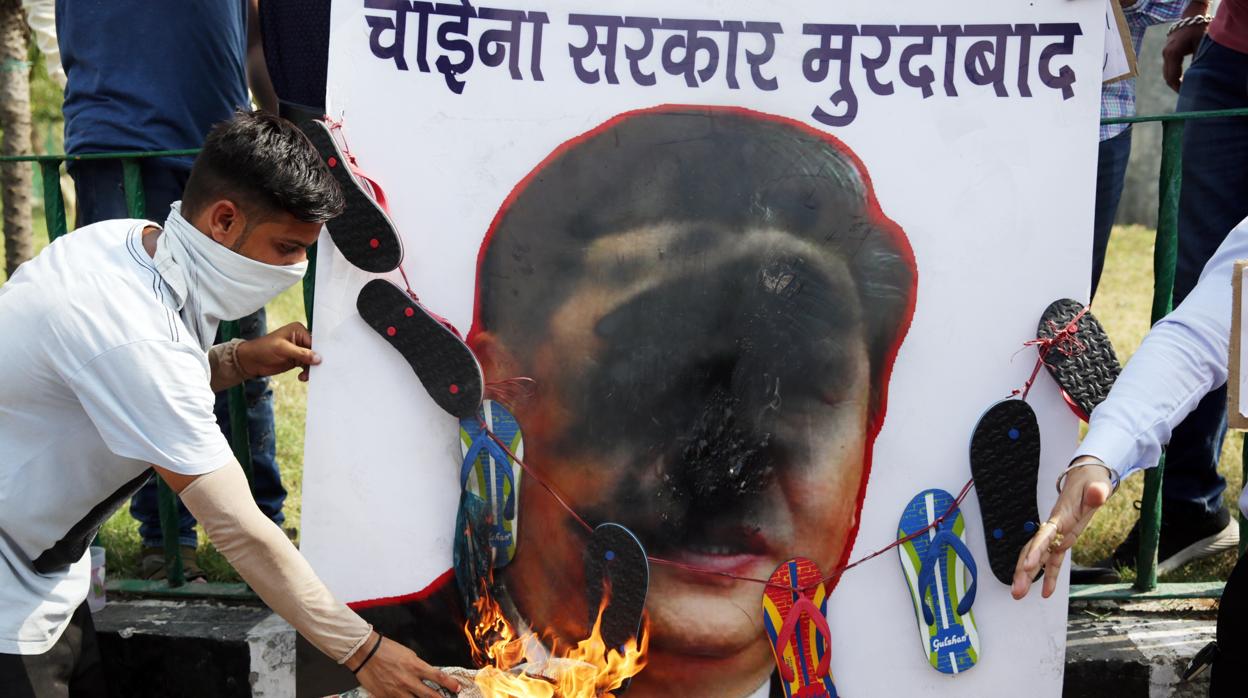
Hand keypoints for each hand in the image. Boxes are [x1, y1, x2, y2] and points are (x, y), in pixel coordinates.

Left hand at [235, 322, 320, 380]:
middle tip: (315, 372)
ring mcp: (299, 350)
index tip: (323, 362)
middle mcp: (301, 339)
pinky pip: (307, 367)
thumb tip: (318, 358)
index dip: (320, 352)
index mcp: (298, 330)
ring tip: (305, 376)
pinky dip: (306, 373)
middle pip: (316, 351)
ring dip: (310, 370)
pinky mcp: (297, 360)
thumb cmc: (264, 349)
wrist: (251, 361)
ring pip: (312, 361)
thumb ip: (301, 353)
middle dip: (316, 362)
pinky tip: (301, 377)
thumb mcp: (283, 349)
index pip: (315, 341)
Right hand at [349, 633, 465, 697]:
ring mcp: (397, 691)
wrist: (365, 653)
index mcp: (416, 667)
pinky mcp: (386, 697)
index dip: (451, 684)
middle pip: (430, 695)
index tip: (457, 688)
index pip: (439, 677)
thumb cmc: (386, 650)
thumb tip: (428, 677)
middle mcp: (408, 681)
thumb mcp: (409, 655)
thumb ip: (419, 668)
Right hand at [1011, 458, 1114, 599]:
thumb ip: (1097, 491)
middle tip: (1017, 591)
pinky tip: (1046, 593)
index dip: (1035, 550)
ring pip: (1037, 558)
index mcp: (1060, 517)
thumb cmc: (1091, 482)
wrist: (1087, 477)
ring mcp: (1056, 535)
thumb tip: (1099, 493)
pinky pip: (1052, 560)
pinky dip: (1048, 576)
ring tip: (1019, 595)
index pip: (1044, 535)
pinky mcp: (1062, 540)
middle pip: (1033, 550)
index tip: (1027, 566)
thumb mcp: (1097, 485)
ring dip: (1027, 576)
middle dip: (1022, 570)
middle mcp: (1054, 528)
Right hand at [1162, 15, 1208, 91]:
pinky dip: (1174, 74)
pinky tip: (1182, 79)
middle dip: (1176, 86)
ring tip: (1184, 88)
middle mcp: (1166, 53)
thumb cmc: (1199, 29)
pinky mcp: (1168, 51)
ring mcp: (1165, 52)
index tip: (1186, 95)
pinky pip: (1168, 67)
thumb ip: (1197, 63)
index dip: (1178, 88)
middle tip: (1186, 95)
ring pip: (1167, 72)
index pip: (1172, 77)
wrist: (1192, 16)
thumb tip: (1196, 81)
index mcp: (1172, 53)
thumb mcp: (1201, 46)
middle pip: (1167, 76)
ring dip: (1174, 81)